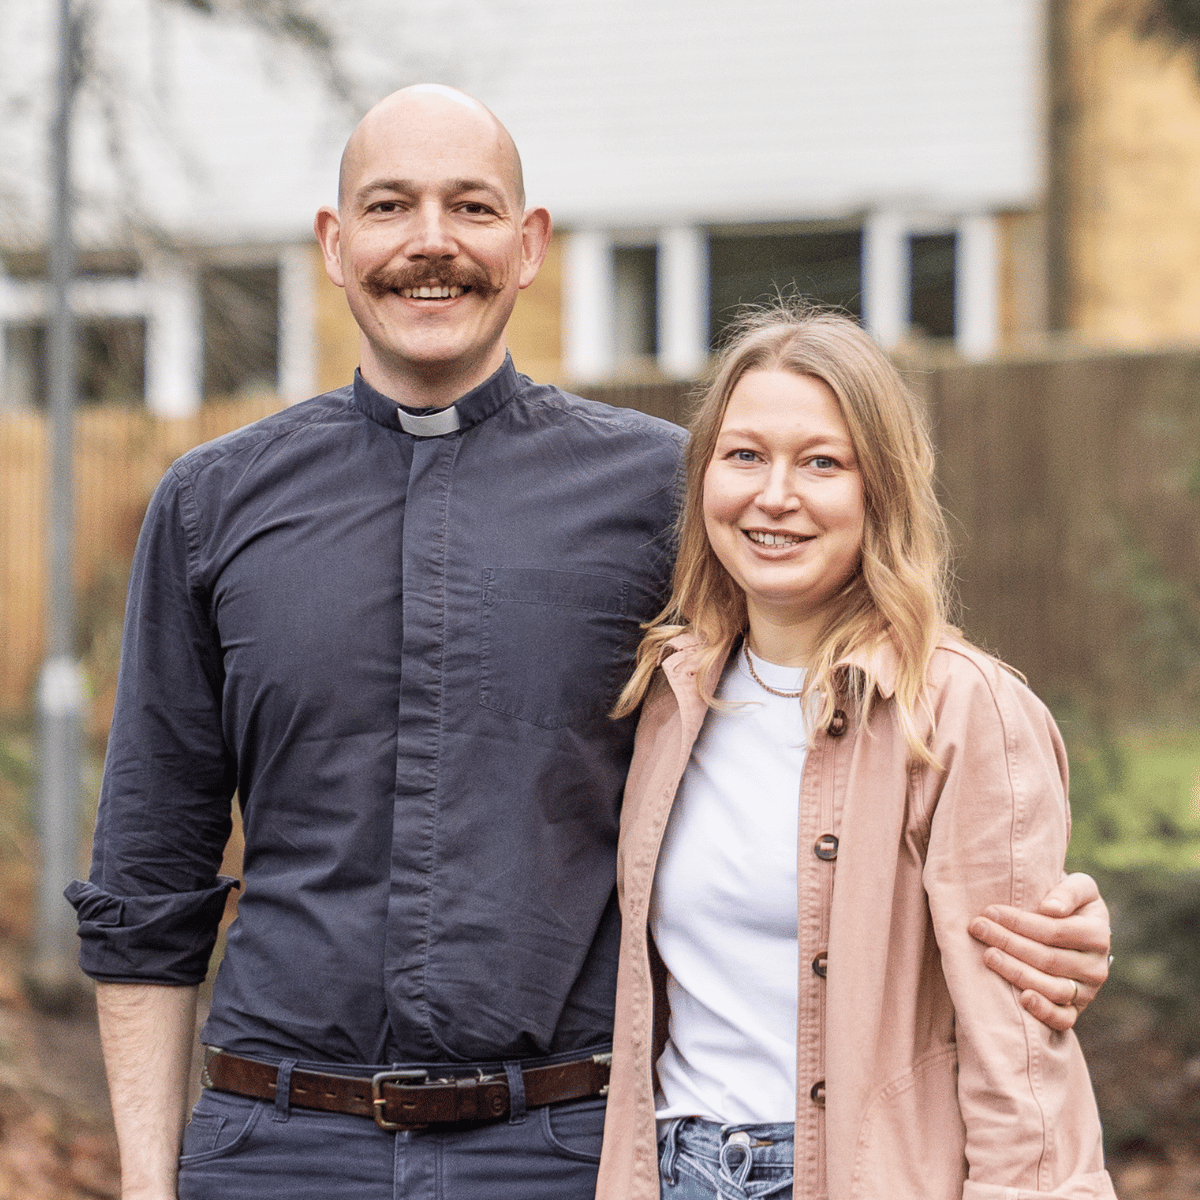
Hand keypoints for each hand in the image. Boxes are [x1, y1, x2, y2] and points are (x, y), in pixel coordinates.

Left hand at [968, 873, 1110, 1031]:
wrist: (1074, 928)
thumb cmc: (1068, 902)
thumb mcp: (1080, 887)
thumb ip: (1070, 891)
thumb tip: (1051, 908)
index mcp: (1098, 934)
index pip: (1055, 931)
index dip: (1020, 922)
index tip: (990, 911)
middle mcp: (1096, 966)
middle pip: (1048, 958)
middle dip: (1009, 942)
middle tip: (978, 928)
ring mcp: (1087, 991)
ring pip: (1051, 988)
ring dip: (1016, 972)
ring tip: (988, 956)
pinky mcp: (1076, 1010)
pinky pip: (1063, 1018)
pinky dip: (1044, 1012)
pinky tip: (1022, 999)